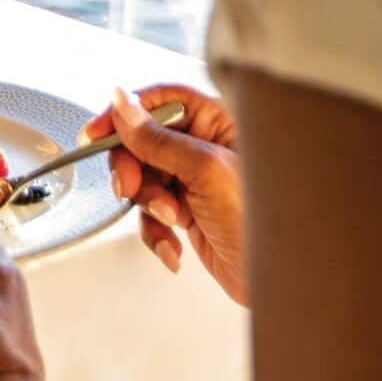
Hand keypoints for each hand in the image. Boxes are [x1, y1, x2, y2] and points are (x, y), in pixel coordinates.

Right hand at [82, 84, 245, 303]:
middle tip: (130, 188)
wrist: (285, 279)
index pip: (160, 101)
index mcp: (219, 121)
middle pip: (144, 142)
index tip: (97, 133)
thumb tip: (122, 106)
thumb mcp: (204, 169)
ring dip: (148, 206)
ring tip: (170, 221)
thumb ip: (157, 138)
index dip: (125, 113)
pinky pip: (153, 213)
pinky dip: (156, 232)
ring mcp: (196, 181)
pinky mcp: (190, 213)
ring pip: (144, 180)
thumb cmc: (264, 219)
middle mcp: (206, 147)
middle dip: (133, 169)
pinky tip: (173, 245)